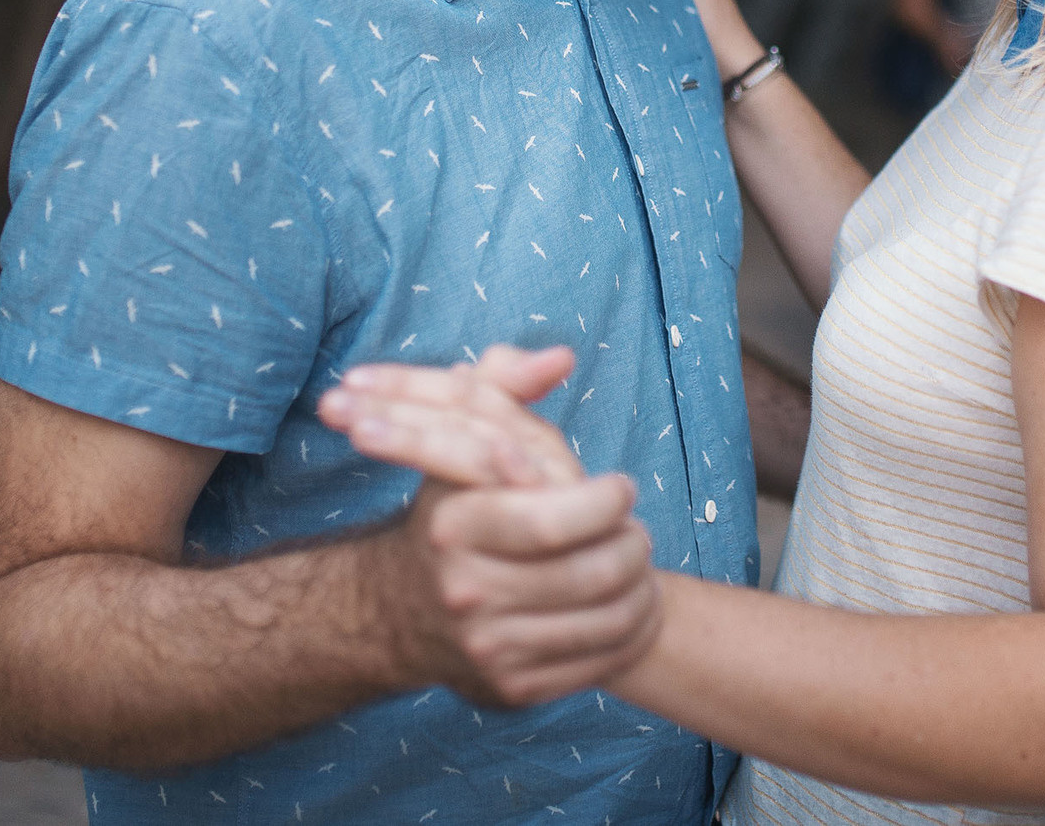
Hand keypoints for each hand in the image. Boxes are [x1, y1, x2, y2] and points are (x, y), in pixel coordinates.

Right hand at [326, 348, 659, 708]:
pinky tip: (623, 607)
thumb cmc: (456, 511)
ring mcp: (487, 648)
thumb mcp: (466, 439)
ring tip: (636, 565)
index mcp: (453, 526)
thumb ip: (506, 387)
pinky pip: (598, 662)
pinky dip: (628, 634)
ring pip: (607, 620)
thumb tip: (560, 355)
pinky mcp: (511, 688)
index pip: (555, 519)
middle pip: (593, 572)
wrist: (402, 610)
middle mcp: (464, 592)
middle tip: (636, 531)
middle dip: (633, 546)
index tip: (619, 488)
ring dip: (641, 590)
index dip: (606, 501)